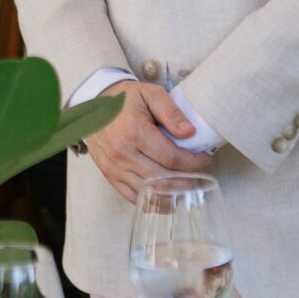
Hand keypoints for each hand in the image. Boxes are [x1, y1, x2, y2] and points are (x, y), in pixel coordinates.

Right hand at [85, 81, 214, 203]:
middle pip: (162, 179)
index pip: (171, 157)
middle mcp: (123, 154)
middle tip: (199, 175)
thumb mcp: (150, 94)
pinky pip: (133, 198)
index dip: (193, 162)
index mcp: (135, 132)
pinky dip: (153, 203)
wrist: (94, 105)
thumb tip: (190, 133)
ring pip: (149, 193)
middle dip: (186, 181)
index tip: (204, 159)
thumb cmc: (124, 99)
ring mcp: (114, 168)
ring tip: (187, 188)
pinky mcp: (109, 176)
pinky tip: (167, 199)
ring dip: (172, 195)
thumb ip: (171, 112)